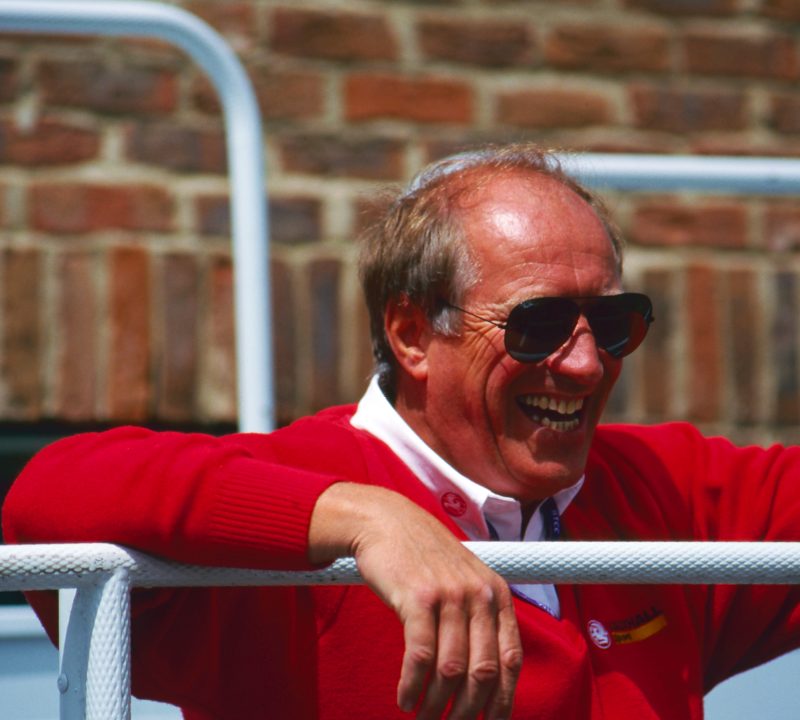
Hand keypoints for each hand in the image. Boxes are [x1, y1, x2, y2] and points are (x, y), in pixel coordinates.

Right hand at [309, 483, 521, 718]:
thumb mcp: (465, 580)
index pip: (511, 661)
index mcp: (497, 594)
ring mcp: (449, 595)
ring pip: (451, 670)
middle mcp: (479, 595)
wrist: (389, 522)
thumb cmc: (425, 558)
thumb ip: (480, 619)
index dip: (501, 702)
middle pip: (483, 672)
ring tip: (422, 719)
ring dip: (435, 705)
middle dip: (466, 711)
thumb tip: (486, 679)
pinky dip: (411, 686)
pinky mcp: (417, 597)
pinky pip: (419, 656)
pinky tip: (403, 699)